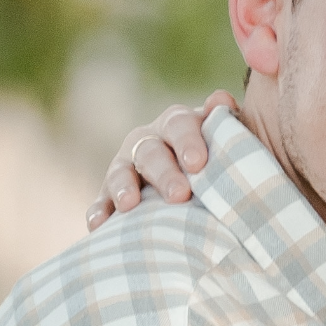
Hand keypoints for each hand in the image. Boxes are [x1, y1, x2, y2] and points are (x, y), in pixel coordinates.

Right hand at [85, 91, 234, 230]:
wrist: (194, 187)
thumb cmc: (217, 163)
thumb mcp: (225, 141)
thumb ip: (228, 124)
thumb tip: (222, 100)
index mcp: (176, 125)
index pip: (179, 124)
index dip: (188, 141)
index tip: (199, 163)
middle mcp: (147, 141)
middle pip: (150, 151)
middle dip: (164, 173)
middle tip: (180, 195)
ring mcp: (125, 167)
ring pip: (120, 172)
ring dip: (123, 187)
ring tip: (129, 205)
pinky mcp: (110, 196)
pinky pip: (101, 202)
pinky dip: (99, 212)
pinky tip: (98, 225)